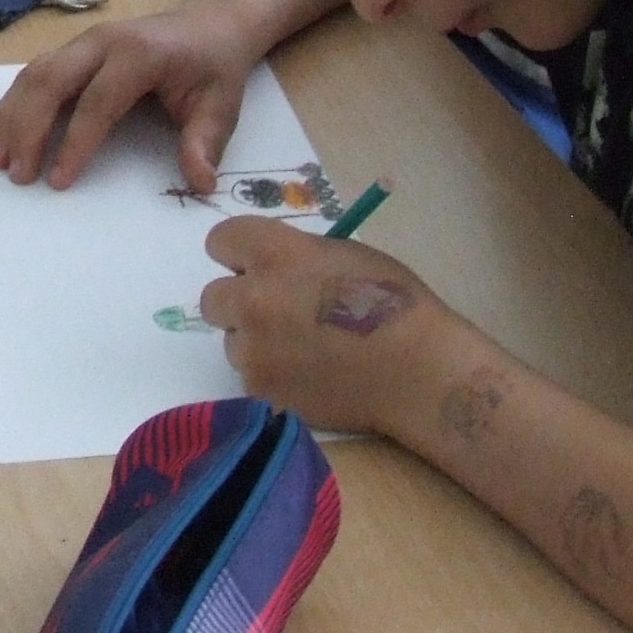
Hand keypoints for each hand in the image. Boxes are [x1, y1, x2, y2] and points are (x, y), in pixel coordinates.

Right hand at [0, 0, 272, 190]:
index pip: (97, 101)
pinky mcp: (74, 49)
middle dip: (28, 128)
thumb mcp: (222, 105)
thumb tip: (201, 184)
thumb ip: (205, 144)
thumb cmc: (214, 66)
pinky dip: (12, 100)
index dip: (75, 142)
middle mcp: (102, 42)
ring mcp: (83, 41)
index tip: (57, 180)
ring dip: (11, 115)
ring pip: (36, 74)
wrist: (212, 22)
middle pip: (52, 81)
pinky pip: (36, 71)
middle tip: (14, 173)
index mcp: (138, 54)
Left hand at [198, 225, 453, 435]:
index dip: (239, 255)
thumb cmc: (394, 304)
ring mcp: (252, 350)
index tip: (256, 267)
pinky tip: (311, 377)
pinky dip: (273, 377)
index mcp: (274, 254)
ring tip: (305, 351)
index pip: (220, 241)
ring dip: (256, 343)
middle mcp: (253, 299)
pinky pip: (251, 378)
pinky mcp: (261, 391)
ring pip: (233, 341)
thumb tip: (267, 268)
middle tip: (279, 314)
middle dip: (240, 303)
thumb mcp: (343, 254)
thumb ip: (294, 256)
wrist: (419, 373)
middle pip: (213, 297)